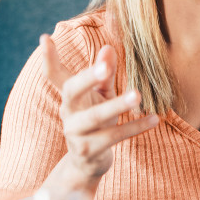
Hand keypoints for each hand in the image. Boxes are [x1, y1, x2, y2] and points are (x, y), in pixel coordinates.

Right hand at [40, 35, 158, 182]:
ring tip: (137, 95)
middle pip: (72, 91)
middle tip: (106, 68)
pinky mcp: (89, 151)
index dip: (48, 58)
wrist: (89, 162)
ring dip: (117, 105)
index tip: (45, 37)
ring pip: (95, 117)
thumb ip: (105, 72)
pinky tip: (153, 118)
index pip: (54, 75)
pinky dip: (135, 127)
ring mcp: (76, 133)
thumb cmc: (96, 119)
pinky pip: (113, 137)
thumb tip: (108, 47)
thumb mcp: (101, 94)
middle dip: (88, 78)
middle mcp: (67, 112)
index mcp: (70, 96)